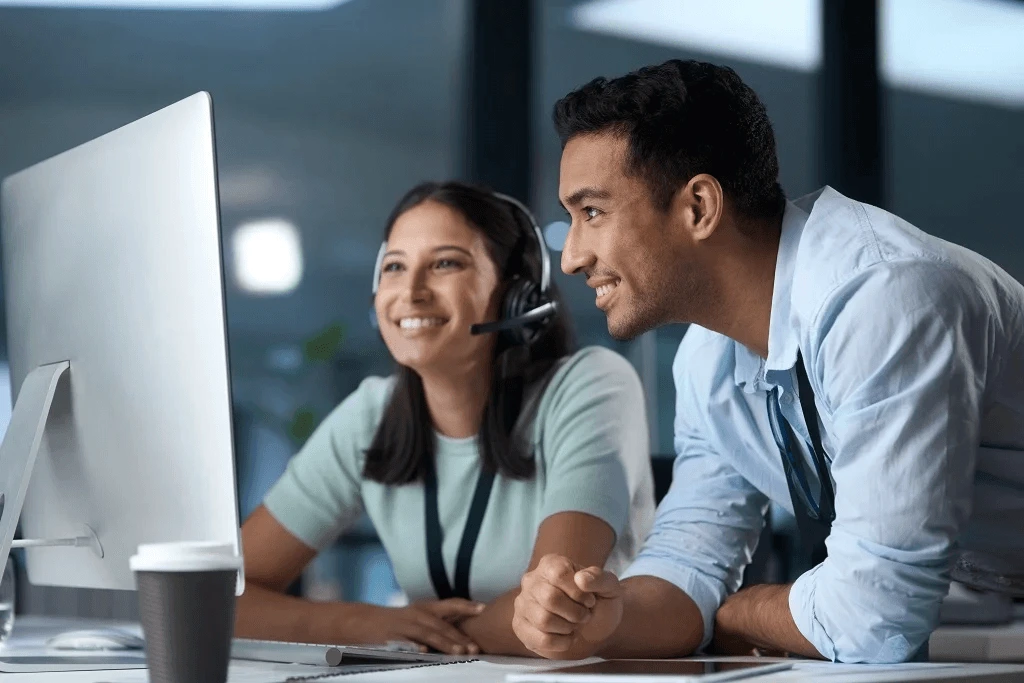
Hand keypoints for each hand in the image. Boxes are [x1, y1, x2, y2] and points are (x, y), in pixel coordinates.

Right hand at [351, 599, 484, 654]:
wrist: (364, 621)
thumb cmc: (397, 622)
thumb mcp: (419, 616)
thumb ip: (439, 622)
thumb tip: (465, 633)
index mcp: (425, 608)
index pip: (450, 605)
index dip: (467, 606)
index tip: (483, 609)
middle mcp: (417, 614)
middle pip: (442, 625)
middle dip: (459, 636)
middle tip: (474, 647)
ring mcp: (404, 626)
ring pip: (428, 634)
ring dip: (444, 642)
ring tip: (458, 652)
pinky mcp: (391, 637)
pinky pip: (405, 642)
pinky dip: (415, 646)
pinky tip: (423, 651)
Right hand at [513, 554, 622, 658]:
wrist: (594, 625)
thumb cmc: (599, 601)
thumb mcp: (609, 586)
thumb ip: (599, 578)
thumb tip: (581, 578)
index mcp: (550, 563)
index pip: (558, 574)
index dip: (578, 592)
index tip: (590, 600)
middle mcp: (531, 580)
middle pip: (550, 598)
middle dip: (575, 613)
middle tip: (584, 615)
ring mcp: (522, 603)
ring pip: (543, 620)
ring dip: (568, 628)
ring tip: (574, 625)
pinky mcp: (521, 626)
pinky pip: (540, 639)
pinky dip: (561, 643)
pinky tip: (566, 637)